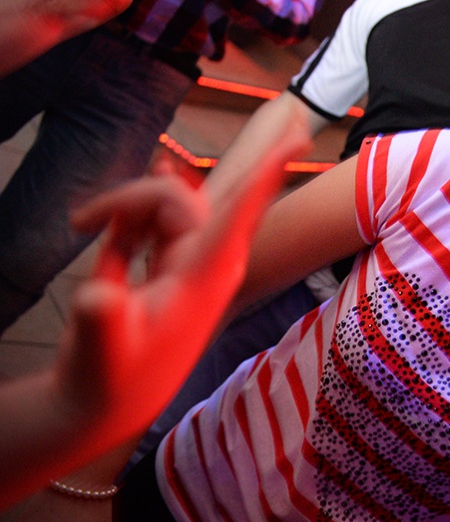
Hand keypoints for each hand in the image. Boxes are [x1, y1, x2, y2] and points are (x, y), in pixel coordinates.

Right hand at [51, 131, 309, 453]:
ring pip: (164, 200)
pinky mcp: (164, 260)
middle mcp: (204, 260)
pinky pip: (155, 212)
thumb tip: (98, 296)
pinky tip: (116, 199)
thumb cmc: (108, 380)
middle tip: (289, 119)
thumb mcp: (100, 354)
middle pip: (205, 194)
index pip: (240, 214)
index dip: (266, 173)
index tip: (299, 136)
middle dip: (246, 156)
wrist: (105, 402)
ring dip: (124, 199)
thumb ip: (102, 322)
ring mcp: (186, 257)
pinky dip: (133, 203)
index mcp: (203, 274)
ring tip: (80, 223)